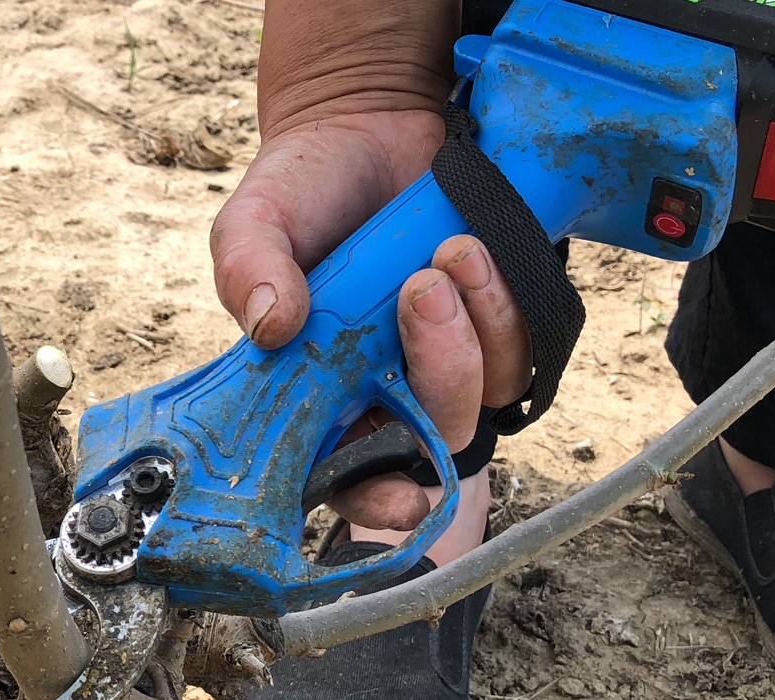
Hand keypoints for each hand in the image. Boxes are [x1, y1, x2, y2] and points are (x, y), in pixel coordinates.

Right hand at [211, 114, 531, 534]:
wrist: (365, 123)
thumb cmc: (300, 189)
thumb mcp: (252, 225)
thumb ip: (247, 272)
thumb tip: (272, 326)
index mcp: (317, 392)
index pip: (346, 477)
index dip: (375, 501)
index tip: (401, 497)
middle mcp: (386, 388)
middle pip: (435, 436)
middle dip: (440, 371)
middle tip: (419, 288)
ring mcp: (447, 355)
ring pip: (489, 393)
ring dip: (479, 329)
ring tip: (450, 253)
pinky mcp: (497, 318)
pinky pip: (528, 345)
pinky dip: (510, 303)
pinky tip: (472, 249)